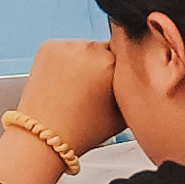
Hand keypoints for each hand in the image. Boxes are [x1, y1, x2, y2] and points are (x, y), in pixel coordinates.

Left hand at [0, 36, 128, 182]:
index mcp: (112, 64)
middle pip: (105, 49)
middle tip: (94, 89)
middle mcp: (90, 49)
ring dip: (84, 61)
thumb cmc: (82, 131)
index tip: (114, 84)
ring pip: (85, 48)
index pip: (127, 56)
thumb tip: (142, 77)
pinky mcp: (49, 46)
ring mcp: (67, 46)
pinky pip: (66, 48)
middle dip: (103, 65)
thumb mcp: (124, 115)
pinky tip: (63, 82)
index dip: (122, 71)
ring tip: (76, 88)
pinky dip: (65, 61)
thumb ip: (137, 91)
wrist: (43, 137)